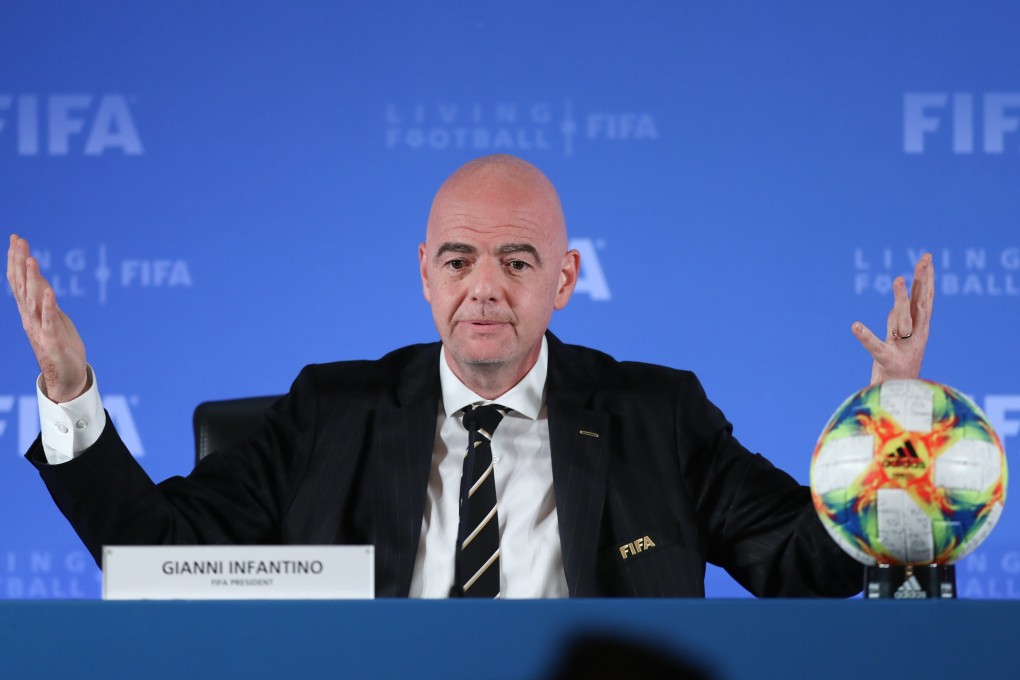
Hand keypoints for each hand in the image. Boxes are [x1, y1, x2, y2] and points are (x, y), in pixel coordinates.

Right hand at [7, 234, 88, 402]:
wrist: (66, 378)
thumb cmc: (60, 346)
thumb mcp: (53, 318)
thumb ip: (45, 300)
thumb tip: (40, 280)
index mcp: (30, 311)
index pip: (19, 281)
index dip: (17, 260)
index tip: (16, 238)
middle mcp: (30, 317)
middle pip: (21, 286)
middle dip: (20, 262)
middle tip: (18, 240)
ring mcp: (40, 328)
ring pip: (32, 300)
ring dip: (32, 280)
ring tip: (31, 259)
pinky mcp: (53, 340)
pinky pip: (49, 320)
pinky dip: (48, 305)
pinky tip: (49, 291)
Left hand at [852, 253, 933, 384]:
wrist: (897, 401)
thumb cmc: (898, 369)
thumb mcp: (899, 341)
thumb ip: (898, 321)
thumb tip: (895, 304)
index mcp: (918, 330)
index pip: (924, 299)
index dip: (926, 279)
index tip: (927, 258)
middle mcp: (915, 336)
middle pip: (921, 304)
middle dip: (924, 281)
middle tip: (925, 258)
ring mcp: (903, 348)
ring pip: (903, 321)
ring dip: (901, 300)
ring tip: (897, 278)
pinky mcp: (887, 362)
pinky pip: (876, 348)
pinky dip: (865, 338)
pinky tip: (854, 326)